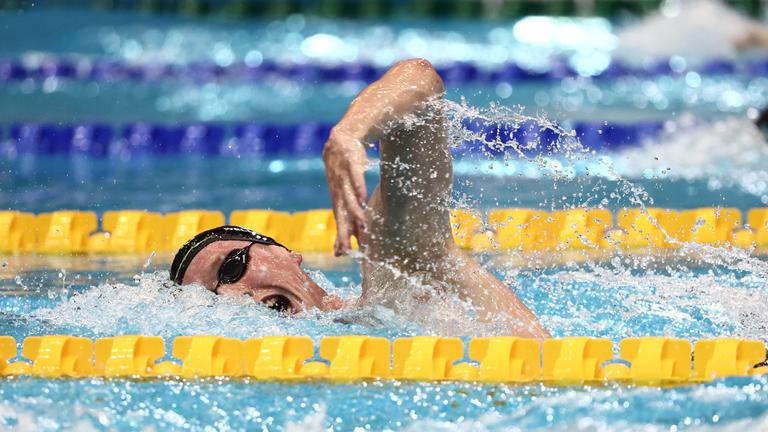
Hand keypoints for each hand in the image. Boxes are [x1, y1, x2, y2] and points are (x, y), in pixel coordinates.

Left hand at [322, 129, 368, 255]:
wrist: (340, 140)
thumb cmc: (345, 171)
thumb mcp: (346, 192)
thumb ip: (352, 213)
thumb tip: (359, 234)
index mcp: (338, 200)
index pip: (340, 222)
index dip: (340, 237)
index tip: (341, 254)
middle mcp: (339, 192)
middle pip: (342, 215)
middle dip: (344, 233)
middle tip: (346, 249)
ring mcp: (344, 178)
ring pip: (350, 199)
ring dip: (356, 212)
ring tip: (363, 226)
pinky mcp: (351, 164)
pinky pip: (356, 178)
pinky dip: (359, 188)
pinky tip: (364, 198)